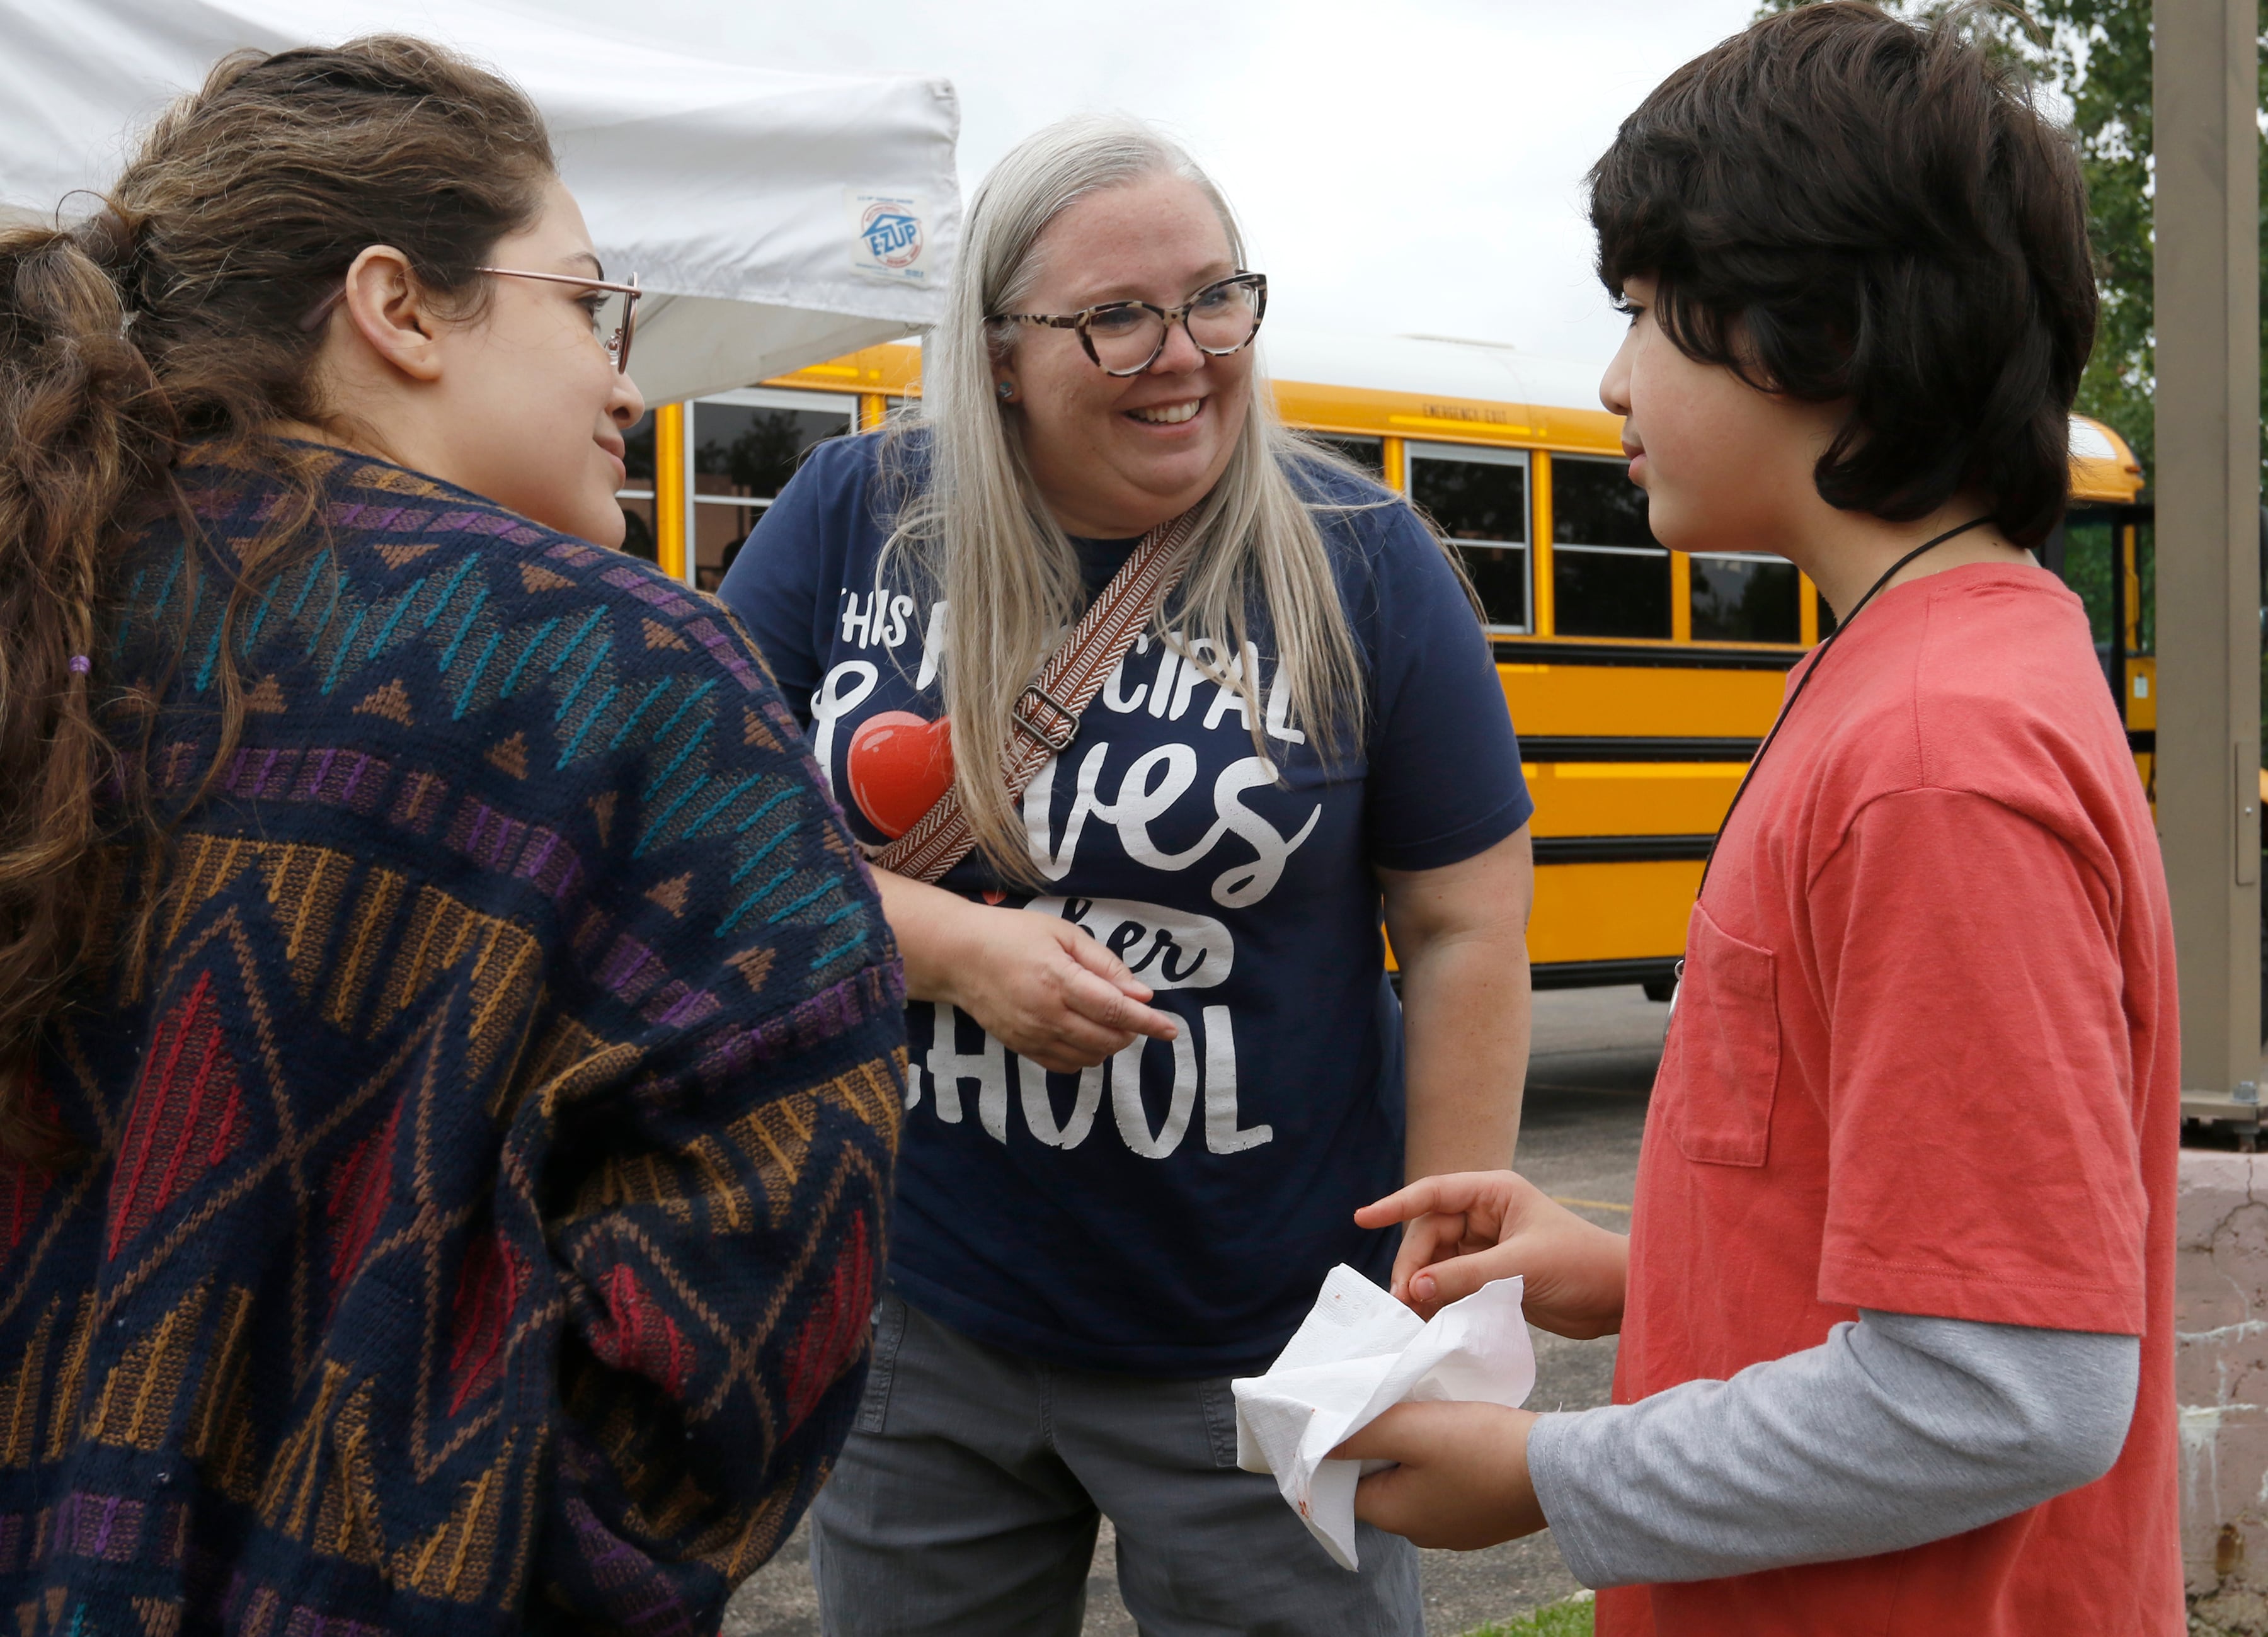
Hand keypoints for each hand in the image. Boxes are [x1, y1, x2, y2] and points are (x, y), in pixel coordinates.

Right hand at [946, 906, 1180, 1070]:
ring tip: (1106, 1020)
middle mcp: (1046, 1013)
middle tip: (1133, 1013)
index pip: (1115, 1010)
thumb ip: (1105, 965)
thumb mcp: (1063, 934)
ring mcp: (1032, 1036)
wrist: (959, 957)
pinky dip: (1085, 1055)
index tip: (1170, 1029)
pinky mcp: (1021, 1048)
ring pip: (1090, 1057)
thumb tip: (1141, 994)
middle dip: (1131, 1031)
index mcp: (1059, 979)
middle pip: (1107, 1039)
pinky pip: (1066, 1066)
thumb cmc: (1013, 935)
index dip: (1148, 1022)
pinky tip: (1083, 1033)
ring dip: (1109, 1043)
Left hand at [1333, 1402, 1545, 1550]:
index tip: (1350, 1414)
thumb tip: (1320, 1442)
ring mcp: (1455, 1529)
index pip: (1345, 1485)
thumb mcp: (1412, 1429)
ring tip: (1425, 1413)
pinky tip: (1457, 1433)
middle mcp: (1421, 1532)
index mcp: (1396, 1517)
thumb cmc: (1480, 1447)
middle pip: (1379, 1482)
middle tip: (1390, 1404)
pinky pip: (1446, 1485)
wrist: (1557, 1470)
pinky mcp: (1482, 1516)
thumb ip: (1361, 1433)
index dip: (1341, 1448)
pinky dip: (1443, 1459)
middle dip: (1380, 1444)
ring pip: (1415, 1481)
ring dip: (1414, 1449)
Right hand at [1356, 1169, 1626, 1336]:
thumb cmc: (1579, 1266)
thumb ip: (1464, 1276)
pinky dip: (1439, 1299)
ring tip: (1413, 1314)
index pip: (1433, 1193)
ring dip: (1425, 1285)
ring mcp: (1488, 1247)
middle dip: (1414, 1264)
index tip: (1362, 1219)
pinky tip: (1430, 1319)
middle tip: (1405, 1300)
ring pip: (1438, 1261)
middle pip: (1429, 1234)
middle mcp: (1486, 1216)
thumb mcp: (1519, 1267)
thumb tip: (1415, 1289)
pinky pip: (1453, 1282)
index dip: (1395, 1205)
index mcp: (1493, 1194)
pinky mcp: (1493, 1276)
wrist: (1618, 1298)